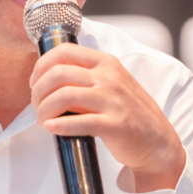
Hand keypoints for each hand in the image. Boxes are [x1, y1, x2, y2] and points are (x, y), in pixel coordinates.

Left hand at [29, 43, 184, 191]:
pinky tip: (51, 128)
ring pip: (63, 96)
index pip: (64, 51)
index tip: (34, 82)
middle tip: (36, 105)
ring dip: (44, 110)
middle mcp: (109, 77)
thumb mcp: (112, 83)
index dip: (41, 66)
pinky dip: (59, 126)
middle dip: (38, 91)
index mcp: (106, 63)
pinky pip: (78, 122)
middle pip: (58, 74)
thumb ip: (86, 76)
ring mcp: (113, 101)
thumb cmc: (129, 113)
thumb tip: (49, 78)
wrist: (158, 142)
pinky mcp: (114, 125)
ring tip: (43, 120)